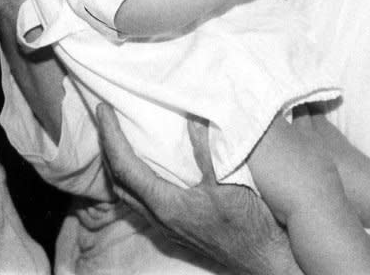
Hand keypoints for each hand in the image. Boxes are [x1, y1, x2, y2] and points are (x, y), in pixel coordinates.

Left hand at [97, 103, 302, 274]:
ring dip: (118, 162)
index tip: (104, 111)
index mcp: (167, 205)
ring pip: (128, 192)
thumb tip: (193, 118)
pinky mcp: (176, 226)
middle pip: (118, 180)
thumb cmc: (251, 224)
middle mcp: (160, 217)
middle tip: (106, 118)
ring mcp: (166, 225)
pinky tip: (145, 163)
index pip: (125, 167)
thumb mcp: (230, 183)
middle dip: (108, 147)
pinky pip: (142, 198)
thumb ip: (207, 152)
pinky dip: (134, 176)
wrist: (266, 258)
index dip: (111, 136)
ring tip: (120, 135)